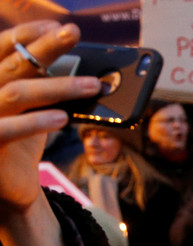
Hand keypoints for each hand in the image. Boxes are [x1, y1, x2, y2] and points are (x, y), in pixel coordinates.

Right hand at [0, 21, 99, 216]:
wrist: (7, 183)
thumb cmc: (23, 138)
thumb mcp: (38, 108)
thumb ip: (50, 89)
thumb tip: (93, 74)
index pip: (4, 46)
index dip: (29, 33)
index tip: (59, 25)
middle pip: (14, 63)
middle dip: (45, 46)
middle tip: (73, 32)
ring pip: (17, 93)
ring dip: (58, 86)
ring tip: (93, 85)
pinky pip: (8, 129)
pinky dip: (37, 121)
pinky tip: (62, 118)